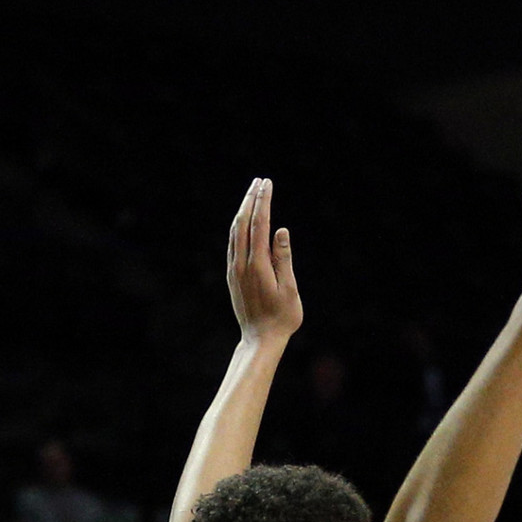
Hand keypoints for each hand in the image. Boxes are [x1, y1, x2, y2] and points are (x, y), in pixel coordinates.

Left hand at [226, 176, 302, 345]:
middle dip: (251, 199)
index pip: (259, 224)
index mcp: (258, 265)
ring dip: (243, 210)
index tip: (267, 183)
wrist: (259, 341)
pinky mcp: (232, 276)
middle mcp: (242, 264)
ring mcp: (234, 270)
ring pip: (234, 232)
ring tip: (251, 194)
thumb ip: (284, 258)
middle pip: (243, 223)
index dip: (263, 201)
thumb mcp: (289, 290)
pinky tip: (243, 221)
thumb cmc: (281, 318)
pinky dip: (238, 227)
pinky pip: (232, 244)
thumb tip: (281, 230)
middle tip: (259, 180)